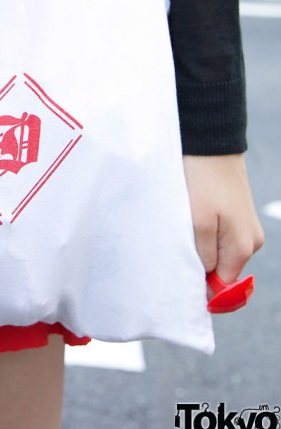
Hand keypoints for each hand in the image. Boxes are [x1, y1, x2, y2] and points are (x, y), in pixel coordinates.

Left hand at [183, 154, 263, 294]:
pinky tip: (193, 215)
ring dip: (200, 245)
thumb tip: (210, 284)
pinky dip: (205, 231)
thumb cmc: (201, 180)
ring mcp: (247, 226)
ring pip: (219, 251)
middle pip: (221, 270)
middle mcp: (251, 241)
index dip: (201, 286)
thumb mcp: (198, 222)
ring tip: (184, 224)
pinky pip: (220, 235)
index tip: (179, 272)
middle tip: (177, 242)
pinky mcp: (238, 213)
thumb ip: (204, 257)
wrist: (211, 140)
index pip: (223, 288)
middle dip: (199, 263)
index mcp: (243, 248)